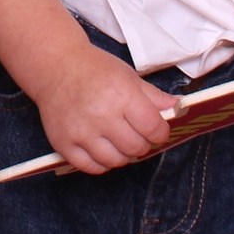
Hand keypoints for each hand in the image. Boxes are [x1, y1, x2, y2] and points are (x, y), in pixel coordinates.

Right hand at [29, 46, 178, 174]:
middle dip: (142, 143)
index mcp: (121, 95)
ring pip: (115, 161)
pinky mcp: (63, 143)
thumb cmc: (95, 69)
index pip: (153, 128)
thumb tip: (178, 108)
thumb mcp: (128, 76)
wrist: (55, 66)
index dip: (160, 132)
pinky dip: (101, 162)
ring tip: (118, 140)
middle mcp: (101, 115)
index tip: (156, 129)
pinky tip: (102, 148)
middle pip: (136, 147)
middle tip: (136, 133)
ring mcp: (81, 131)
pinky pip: (91, 167)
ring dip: (122, 154)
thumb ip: (154, 96)